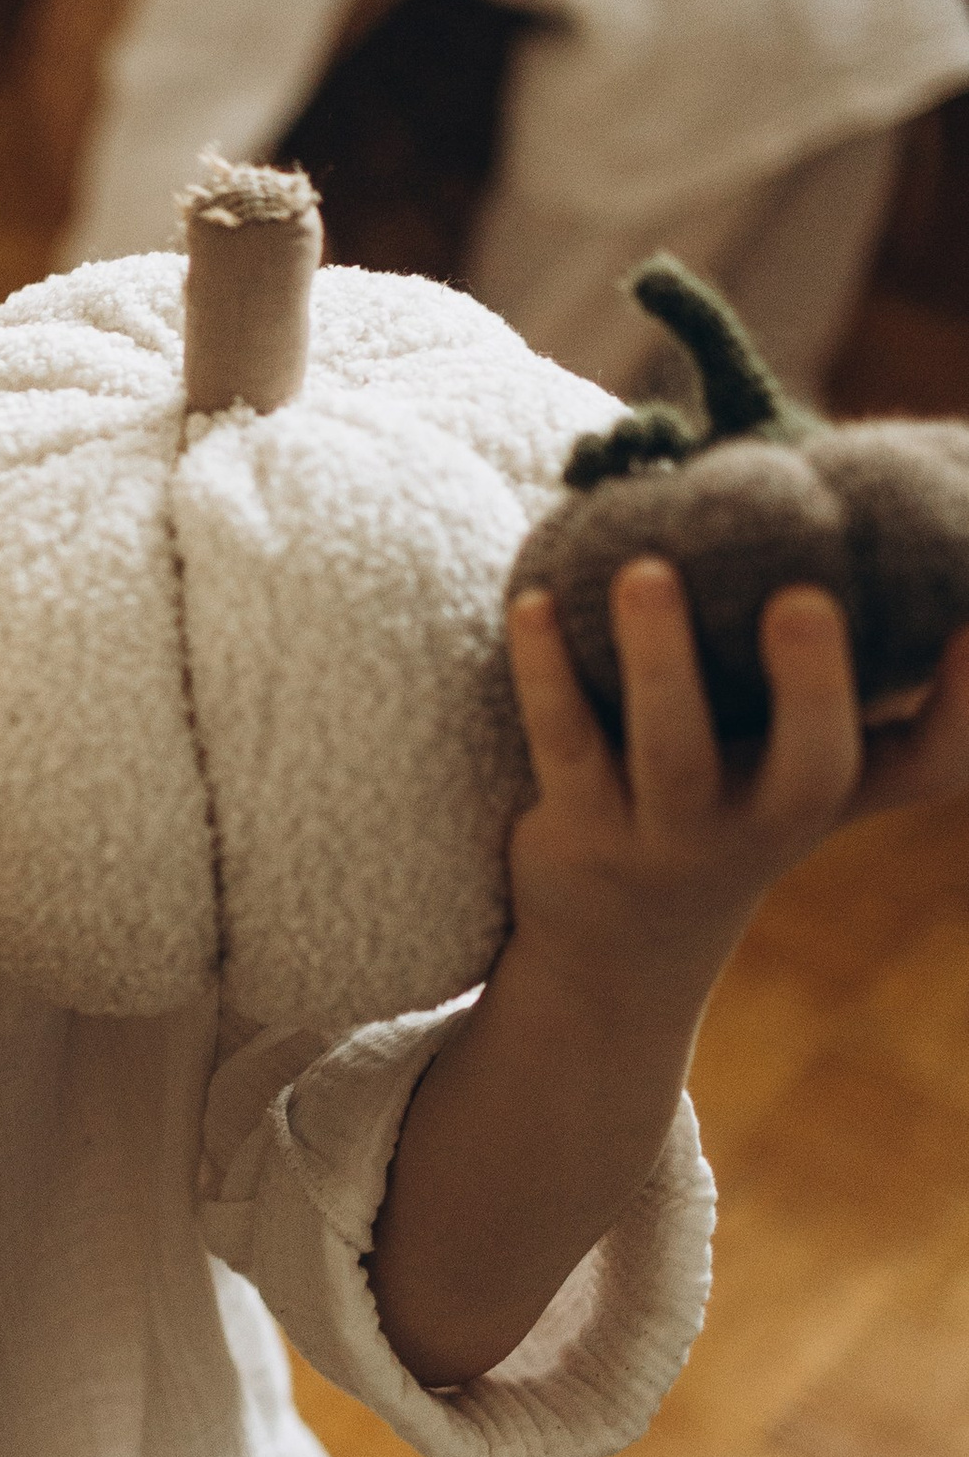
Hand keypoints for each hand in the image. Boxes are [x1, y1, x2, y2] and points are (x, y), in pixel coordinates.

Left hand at [505, 565, 968, 1011]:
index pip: (932, 763)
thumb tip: (827, 511)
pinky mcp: (582, 832)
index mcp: (833, 786)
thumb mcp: (787, 757)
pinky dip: (546, 674)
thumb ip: (824, 669)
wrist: (619, 945)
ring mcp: (673, 833)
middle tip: (805, 599)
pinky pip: (564, 744)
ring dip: (659, 660)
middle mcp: (767, 818)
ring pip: (671, 751)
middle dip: (813, 684)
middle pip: (811, 767)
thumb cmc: (722, 804)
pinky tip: (532, 605)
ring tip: (644, 572)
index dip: (967, 706)